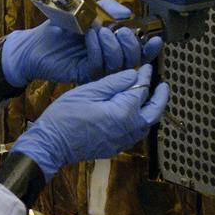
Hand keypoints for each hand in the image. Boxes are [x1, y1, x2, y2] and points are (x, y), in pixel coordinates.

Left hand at [1, 0, 162, 86]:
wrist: (35, 43)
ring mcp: (98, 68)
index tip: (155, 39)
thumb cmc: (60, 27)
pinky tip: (89, 37)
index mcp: (113, 46)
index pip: (139, 51)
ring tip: (98, 31)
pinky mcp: (85, 74)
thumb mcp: (87, 10)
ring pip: (119, 65)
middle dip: (130, 44)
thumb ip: (107, 8)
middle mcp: (108, 59)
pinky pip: (99, 65)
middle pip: (134, 60)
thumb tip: (127, 14)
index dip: (149, 48)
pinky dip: (97, 50)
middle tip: (119, 30)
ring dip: (112, 45)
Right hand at [11, 64, 169, 179]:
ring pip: (147, 124)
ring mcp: (123, 141)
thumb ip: (113, 83)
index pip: (141, 90)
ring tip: (151, 98)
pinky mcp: (116, 148)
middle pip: (153, 112)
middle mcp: (128, 129)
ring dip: (152, 110)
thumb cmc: (64, 117)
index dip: (144, 76)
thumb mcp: (88, 91)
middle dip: (160, 97)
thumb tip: (132, 75)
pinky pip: (136, 133)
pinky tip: (134, 114)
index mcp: (123, 112)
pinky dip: (141, 121)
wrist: (51, 146)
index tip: (146, 66)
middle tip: (163, 85)